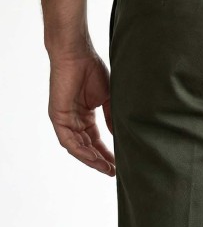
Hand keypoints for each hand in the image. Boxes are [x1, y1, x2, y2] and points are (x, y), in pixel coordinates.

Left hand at [48, 47, 115, 176]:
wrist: (78, 54)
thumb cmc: (93, 70)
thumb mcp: (108, 99)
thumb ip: (111, 118)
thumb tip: (119, 137)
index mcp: (85, 116)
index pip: (96, 140)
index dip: (107, 153)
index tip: (120, 164)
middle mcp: (74, 120)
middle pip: (87, 147)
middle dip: (101, 161)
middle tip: (115, 171)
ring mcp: (65, 119)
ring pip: (77, 147)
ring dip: (92, 160)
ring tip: (107, 168)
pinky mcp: (58, 117)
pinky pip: (68, 140)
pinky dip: (81, 151)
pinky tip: (93, 158)